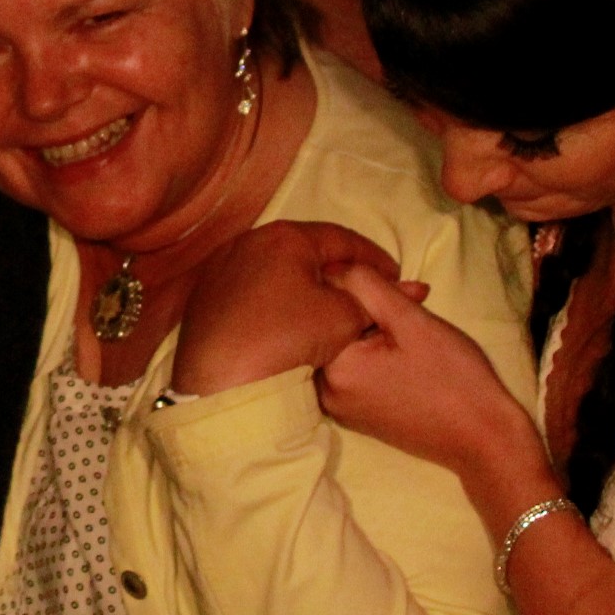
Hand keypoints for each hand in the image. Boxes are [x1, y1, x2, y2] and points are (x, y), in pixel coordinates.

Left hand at [172, 219, 415, 393]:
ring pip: (281, 270)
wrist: (219, 378)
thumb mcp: (344, 316)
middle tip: (369, 291)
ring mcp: (223, 267)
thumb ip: (371, 297)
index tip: (398, 276)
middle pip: (308, 252)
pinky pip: (257, 290)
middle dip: (342, 270)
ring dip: (310, 285)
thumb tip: (406, 288)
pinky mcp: (208, 295)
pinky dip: (281, 300)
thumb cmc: (286, 337)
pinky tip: (293, 321)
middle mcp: (249, 241)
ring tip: (335, 307)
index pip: (342, 238)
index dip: (375, 257)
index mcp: (284, 236)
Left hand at [318, 266, 542, 489]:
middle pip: (341, 328)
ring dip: (379, 329)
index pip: (334, 306)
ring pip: (351, 347)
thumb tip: (331, 266)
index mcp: (333, 369)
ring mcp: (341, 407)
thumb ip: (367, 286)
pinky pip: (359, 370)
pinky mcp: (358, 415)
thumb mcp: (411, 320)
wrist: (485, 439)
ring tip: (417, 331)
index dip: (369, 289)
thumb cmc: (453, 376)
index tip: (407, 292)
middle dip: (375, 308)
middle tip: (417, 304)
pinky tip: (410, 353)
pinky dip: (379, 353)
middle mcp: (326, 392)